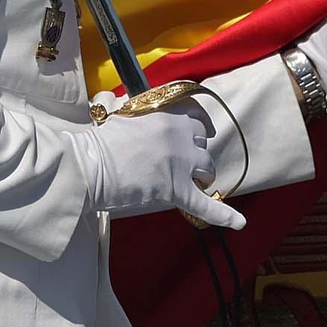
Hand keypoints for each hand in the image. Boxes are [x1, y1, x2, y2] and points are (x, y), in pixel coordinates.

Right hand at [73, 105, 244, 230]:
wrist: (87, 166)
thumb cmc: (97, 144)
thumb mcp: (121, 115)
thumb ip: (137, 110)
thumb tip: (128, 103)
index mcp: (167, 115)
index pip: (196, 117)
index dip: (198, 128)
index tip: (199, 133)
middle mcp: (179, 135)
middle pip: (202, 144)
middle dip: (194, 154)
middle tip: (178, 162)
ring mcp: (181, 163)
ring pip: (207, 169)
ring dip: (200, 175)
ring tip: (187, 182)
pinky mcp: (176, 190)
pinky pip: (206, 205)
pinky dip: (224, 215)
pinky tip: (239, 223)